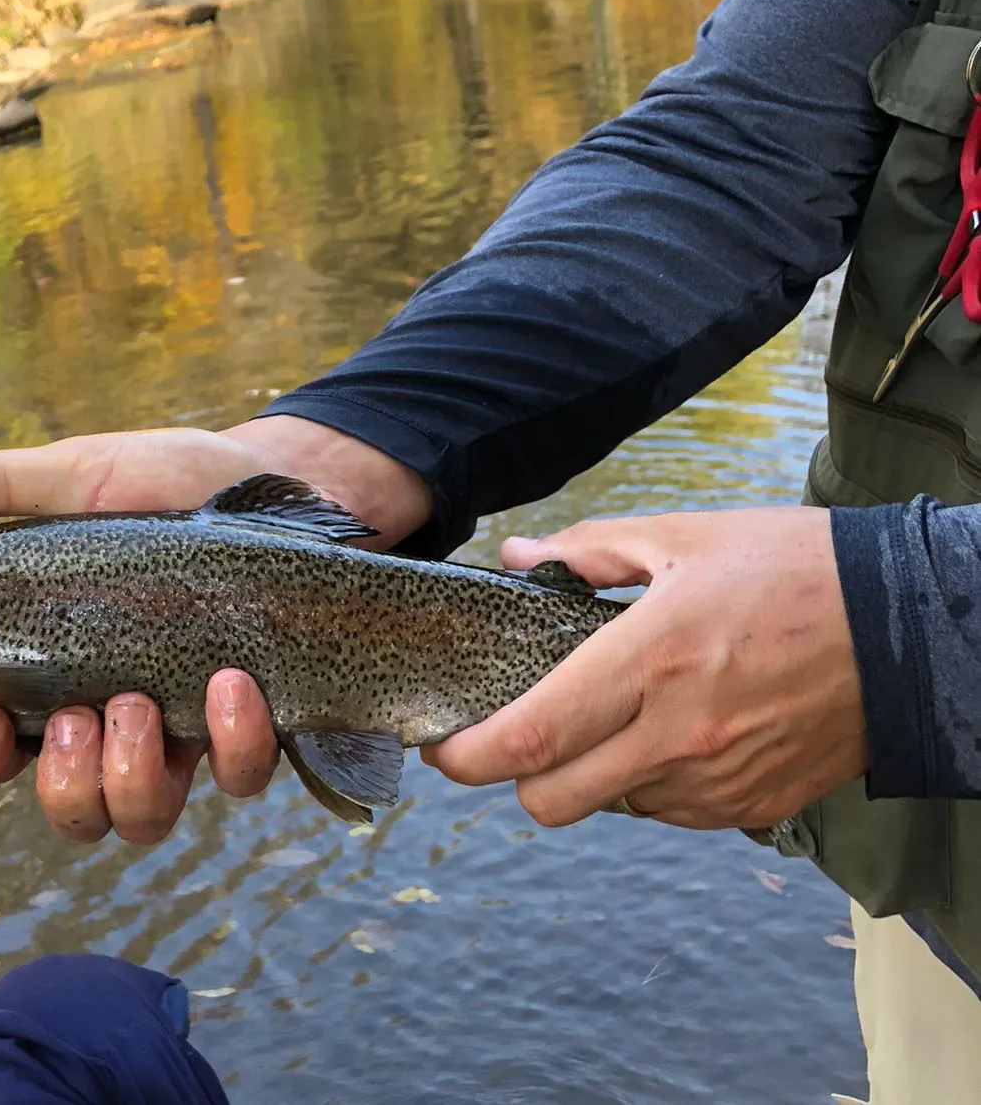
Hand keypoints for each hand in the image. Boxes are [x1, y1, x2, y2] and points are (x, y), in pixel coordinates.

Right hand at [0, 416, 430, 843]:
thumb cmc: (168, 482)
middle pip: (70, 809)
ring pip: (143, 816)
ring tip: (140, 707)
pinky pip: (239, 776)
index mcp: (54, 667)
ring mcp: (184, 727)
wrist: (278, 477)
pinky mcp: (254, 722)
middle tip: (80, 716)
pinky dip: (233, 744)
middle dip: (65, 785)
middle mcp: (113, 714)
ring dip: (133, 780)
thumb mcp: (76, 478)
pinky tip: (233, 685)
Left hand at [421, 508, 868, 829]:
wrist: (910, 628)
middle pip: (554, 799)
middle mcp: (681, 734)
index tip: (442, 749)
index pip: (535, 736)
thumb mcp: (683, 537)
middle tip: (517, 735)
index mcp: (654, 659)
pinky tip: (668, 731)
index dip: (469, 755)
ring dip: (591, 774)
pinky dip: (648, 783)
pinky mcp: (755, 807)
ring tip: (614, 714)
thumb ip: (588, 552)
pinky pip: (668, 813)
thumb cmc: (793, 568)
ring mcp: (721, 781)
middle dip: (518, 776)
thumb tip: (517, 557)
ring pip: (611, 807)